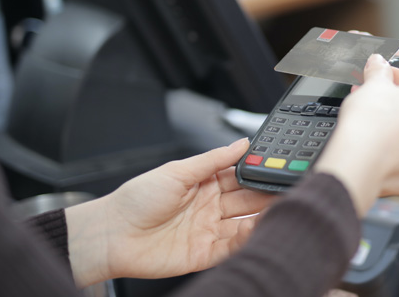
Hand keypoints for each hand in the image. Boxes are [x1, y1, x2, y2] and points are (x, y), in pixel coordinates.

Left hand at [65, 139, 273, 286]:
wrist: (112, 235)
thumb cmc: (136, 200)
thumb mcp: (177, 171)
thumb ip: (213, 159)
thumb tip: (241, 143)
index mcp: (204, 184)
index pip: (239, 176)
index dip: (257, 171)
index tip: (276, 165)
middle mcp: (210, 207)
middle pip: (247, 200)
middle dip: (266, 193)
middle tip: (286, 187)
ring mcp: (209, 231)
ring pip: (245, 223)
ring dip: (262, 216)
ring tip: (278, 208)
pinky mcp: (205, 254)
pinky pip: (233, 247)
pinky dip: (247, 239)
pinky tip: (258, 229)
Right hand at [316, 54, 398, 214]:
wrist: (359, 161)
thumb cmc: (371, 120)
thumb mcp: (374, 83)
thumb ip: (379, 70)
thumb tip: (377, 62)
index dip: (394, 78)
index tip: (379, 79)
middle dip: (397, 104)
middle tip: (374, 99)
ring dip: (398, 128)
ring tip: (373, 123)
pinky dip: (394, 152)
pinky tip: (376, 146)